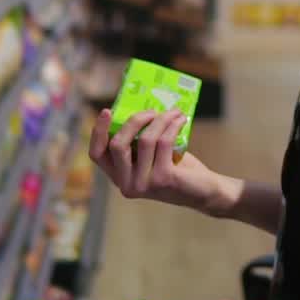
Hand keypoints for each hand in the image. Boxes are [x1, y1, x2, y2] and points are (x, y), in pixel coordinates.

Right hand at [89, 108, 222, 211]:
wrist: (203, 190)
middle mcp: (126, 184)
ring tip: (174, 112)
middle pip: (117, 144)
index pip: (97, 155)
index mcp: (118, 177)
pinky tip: (181, 120)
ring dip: (161, 119)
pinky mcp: (163, 179)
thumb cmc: (176, 168)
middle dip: (134, 121)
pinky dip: (173, 126)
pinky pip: (164, 142)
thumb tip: (138, 110)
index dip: (98, 132)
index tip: (107, 111)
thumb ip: (138, 141)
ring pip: (145, 140)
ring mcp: (144, 184)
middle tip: (152, 110)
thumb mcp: (151, 156)